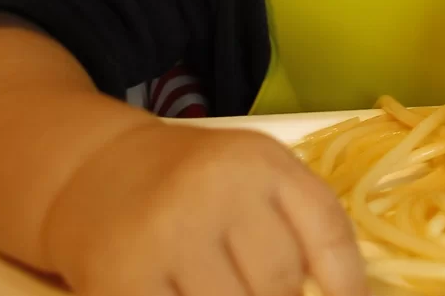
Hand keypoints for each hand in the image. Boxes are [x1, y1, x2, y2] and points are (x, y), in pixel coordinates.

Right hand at [43, 121, 365, 295]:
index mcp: (262, 163)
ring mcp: (168, 235)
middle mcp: (218, 191)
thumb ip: (298, 223)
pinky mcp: (125, 277)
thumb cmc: (192, 181)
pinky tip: (188, 293)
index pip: (327, 233)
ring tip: (224, 284)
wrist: (96, 171)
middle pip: (280, 284)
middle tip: (260, 287)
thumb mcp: (254, 175)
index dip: (348, 283)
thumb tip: (337, 294)